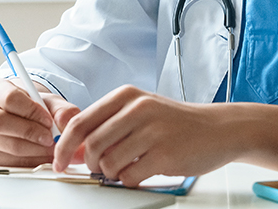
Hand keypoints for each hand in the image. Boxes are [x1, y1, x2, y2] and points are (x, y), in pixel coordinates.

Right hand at [0, 77, 81, 166]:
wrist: (26, 117)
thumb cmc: (34, 106)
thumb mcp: (50, 101)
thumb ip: (62, 109)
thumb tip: (65, 122)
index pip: (8, 98)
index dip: (31, 111)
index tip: (48, 120)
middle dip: (30, 132)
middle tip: (50, 137)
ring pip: (6, 144)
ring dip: (34, 149)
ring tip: (50, 147)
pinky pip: (9, 161)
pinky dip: (30, 161)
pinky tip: (41, 155)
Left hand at [52, 85, 239, 186]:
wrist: (219, 128)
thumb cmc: (176, 122)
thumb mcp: (141, 112)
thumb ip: (109, 125)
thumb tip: (75, 149)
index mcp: (126, 95)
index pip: (80, 122)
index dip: (64, 146)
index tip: (59, 161)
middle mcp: (137, 109)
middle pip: (92, 146)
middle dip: (91, 165)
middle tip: (100, 169)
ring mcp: (152, 131)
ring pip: (109, 164)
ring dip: (112, 174)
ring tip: (126, 169)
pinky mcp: (165, 154)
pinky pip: (130, 177)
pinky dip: (129, 181)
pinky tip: (141, 172)